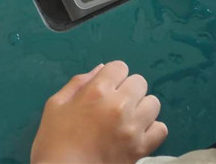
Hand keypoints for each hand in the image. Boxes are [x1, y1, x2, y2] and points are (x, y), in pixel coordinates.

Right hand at [31, 61, 167, 163]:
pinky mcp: (141, 148)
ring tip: (127, 119)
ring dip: (141, 107)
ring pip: (153, 103)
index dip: (112, 76)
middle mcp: (119, 105)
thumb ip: (78, 83)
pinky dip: (151, 129)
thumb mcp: (55, 105)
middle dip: (127, 89)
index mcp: (96, 91)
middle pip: (139, 82)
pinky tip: (136, 133)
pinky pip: (161, 129)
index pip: (119, 67)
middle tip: (115, 104)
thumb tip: (101, 69)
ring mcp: (133, 127)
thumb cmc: (54, 141)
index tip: (106, 88)